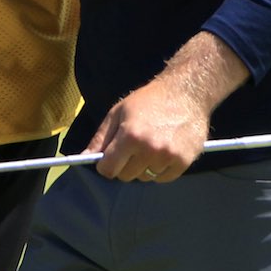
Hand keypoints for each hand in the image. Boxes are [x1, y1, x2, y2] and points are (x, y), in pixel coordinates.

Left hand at [83, 32, 249, 182]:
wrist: (186, 91)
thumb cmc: (149, 100)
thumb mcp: (118, 112)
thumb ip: (100, 138)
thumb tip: (84, 158)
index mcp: (130, 136)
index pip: (108, 170)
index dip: (106, 165)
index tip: (111, 157)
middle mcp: (149, 149)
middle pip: (126, 176)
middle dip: (125, 164)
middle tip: (134, 146)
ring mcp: (168, 157)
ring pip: (145, 177)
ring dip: (144, 166)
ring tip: (151, 145)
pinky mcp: (184, 161)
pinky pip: (163, 178)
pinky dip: (161, 170)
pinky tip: (164, 150)